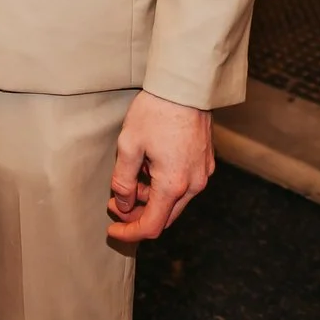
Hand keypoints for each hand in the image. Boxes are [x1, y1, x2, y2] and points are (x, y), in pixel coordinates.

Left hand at [106, 90, 214, 241]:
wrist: (185, 86)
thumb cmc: (156, 111)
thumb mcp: (128, 145)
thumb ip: (122, 181)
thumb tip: (122, 203)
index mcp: (173, 184)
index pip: (151, 226)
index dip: (129, 233)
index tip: (113, 230)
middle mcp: (193, 184)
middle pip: (164, 217)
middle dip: (138, 214)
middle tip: (116, 200)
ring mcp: (203, 173)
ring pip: (174, 201)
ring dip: (151, 197)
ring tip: (132, 173)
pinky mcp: (205, 162)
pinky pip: (184, 185)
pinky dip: (165, 184)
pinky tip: (150, 165)